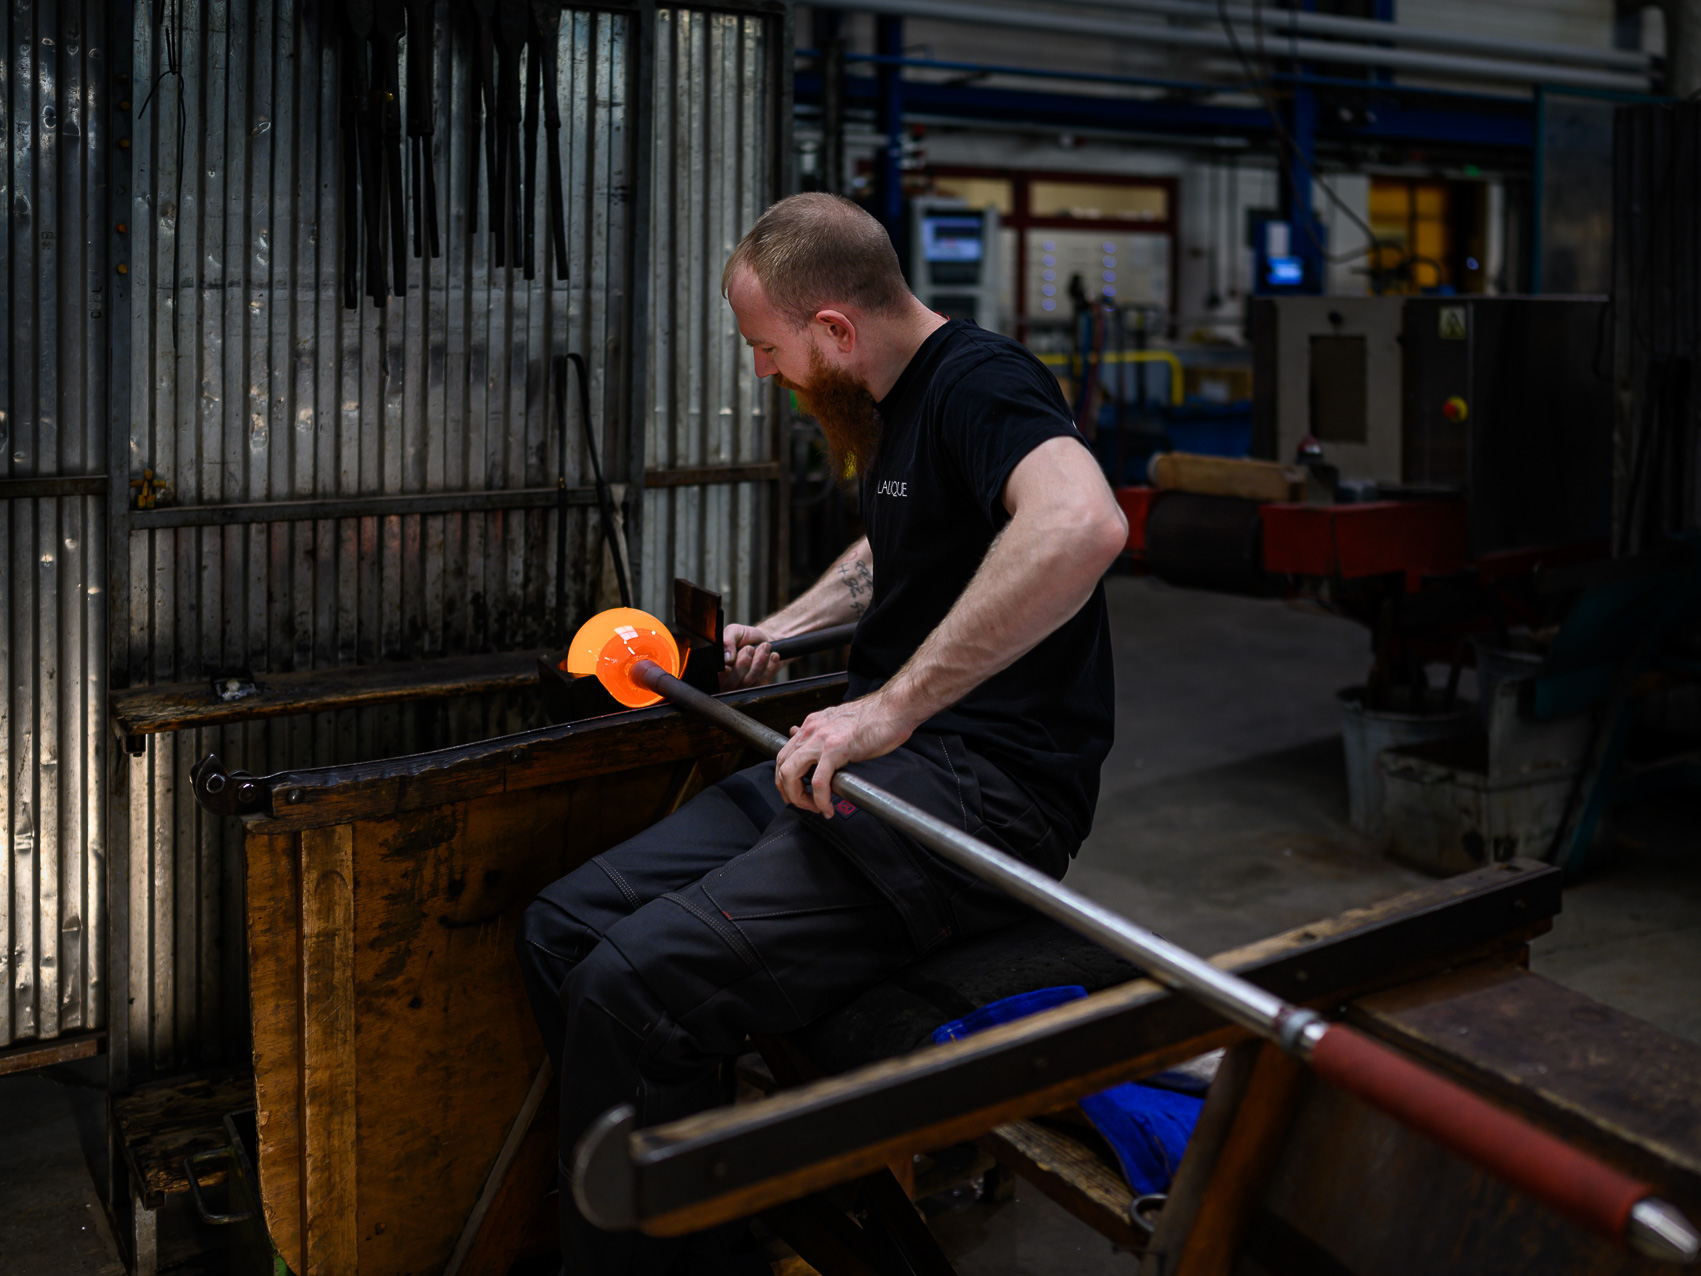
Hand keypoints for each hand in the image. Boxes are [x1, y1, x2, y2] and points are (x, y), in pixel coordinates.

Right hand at [719, 623, 781, 690]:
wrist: (764, 641)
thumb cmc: (746, 638)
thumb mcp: (735, 632)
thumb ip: (727, 641)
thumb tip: (726, 657)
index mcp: (717, 667)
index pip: (715, 679)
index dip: (721, 676)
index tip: (728, 667)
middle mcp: (727, 681)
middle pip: (732, 682)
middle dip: (743, 663)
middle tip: (750, 648)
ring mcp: (743, 686)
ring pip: (749, 681)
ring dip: (759, 661)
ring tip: (764, 646)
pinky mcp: (758, 686)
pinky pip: (762, 681)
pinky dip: (770, 666)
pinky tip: (773, 655)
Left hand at [774, 695, 914, 817]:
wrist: (894, 708)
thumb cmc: (876, 717)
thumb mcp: (841, 723)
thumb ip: (823, 734)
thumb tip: (811, 741)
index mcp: (811, 725)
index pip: (784, 754)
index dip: (785, 778)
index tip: (798, 792)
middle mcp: (811, 730)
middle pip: (781, 765)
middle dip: (787, 791)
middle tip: (802, 804)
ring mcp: (821, 739)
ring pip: (790, 774)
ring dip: (798, 798)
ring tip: (814, 808)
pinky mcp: (835, 749)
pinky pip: (818, 782)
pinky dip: (820, 800)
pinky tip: (828, 808)